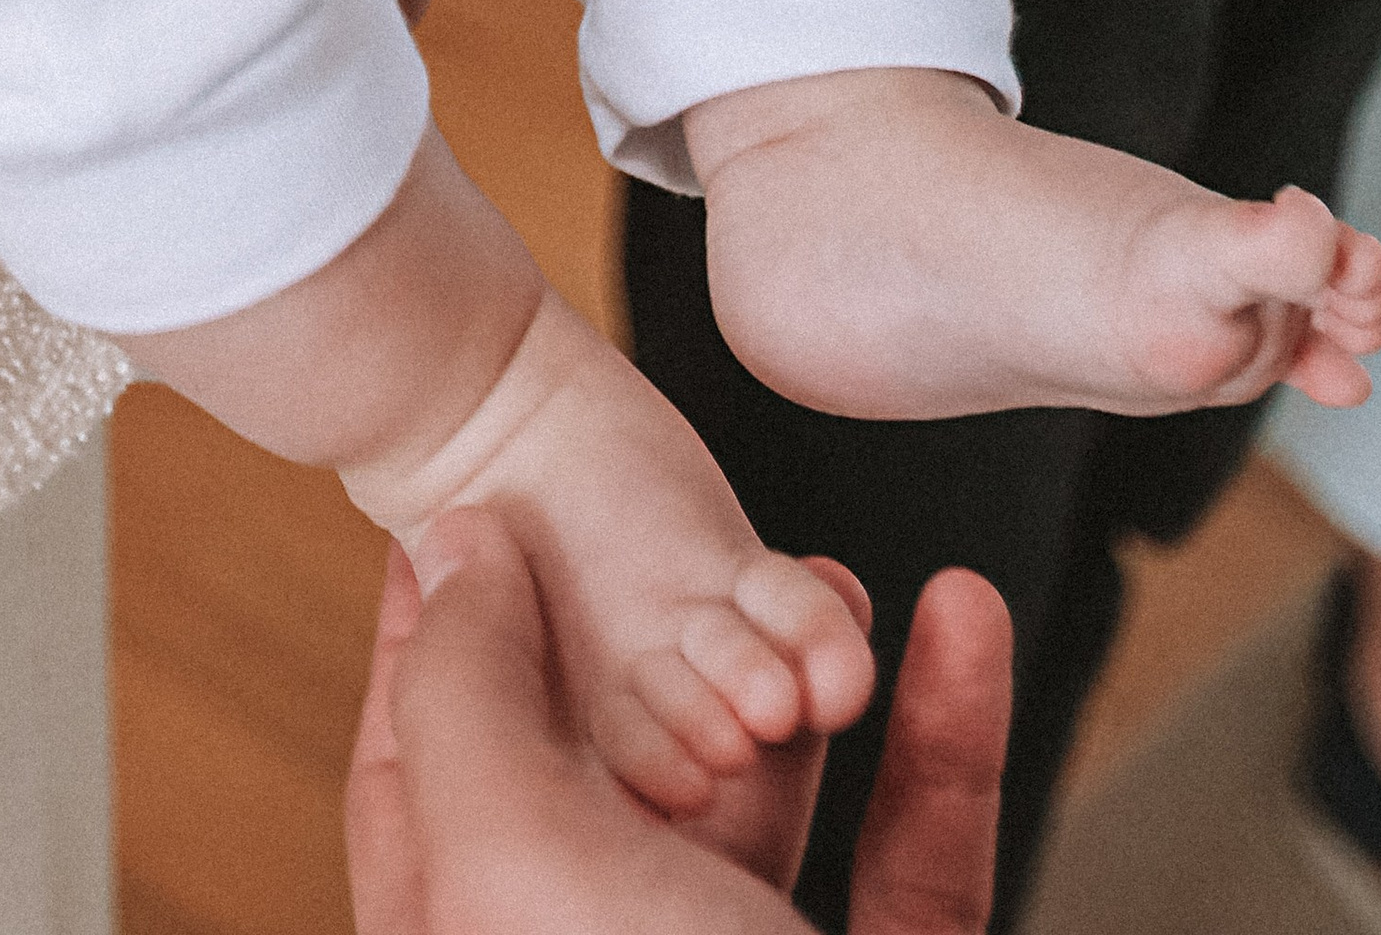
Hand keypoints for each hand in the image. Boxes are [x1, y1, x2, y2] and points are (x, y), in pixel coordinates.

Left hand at [346, 511, 1009, 934]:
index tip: (473, 514)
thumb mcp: (517, 866)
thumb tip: (451, 554)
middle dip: (655, 641)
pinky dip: (942, 746)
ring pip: (771, 810)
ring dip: (808, 684)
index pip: (421, 774)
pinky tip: (959, 632)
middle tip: (687, 525)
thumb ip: (470, 700)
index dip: (438, 634)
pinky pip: (912, 863)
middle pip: (608, 777)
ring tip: (832, 577)